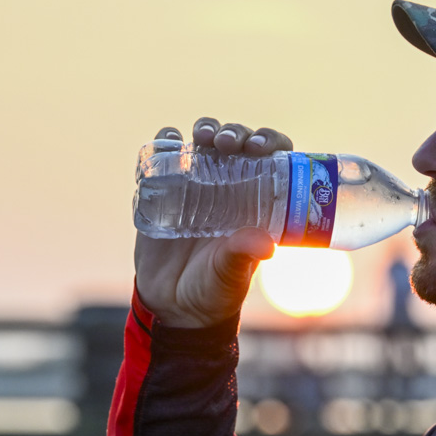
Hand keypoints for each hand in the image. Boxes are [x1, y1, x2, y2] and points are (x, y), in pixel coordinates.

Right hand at [134, 118, 293, 327]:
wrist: (174, 306)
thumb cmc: (214, 290)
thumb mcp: (232, 274)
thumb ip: (244, 256)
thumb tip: (265, 244)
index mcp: (257, 201)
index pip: (272, 158)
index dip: (270, 142)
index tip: (261, 147)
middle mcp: (230, 187)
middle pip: (237, 142)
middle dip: (235, 133)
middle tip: (229, 143)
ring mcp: (196, 185)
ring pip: (204, 142)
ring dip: (206, 128)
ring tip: (203, 137)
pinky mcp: (163, 191)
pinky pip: (164, 157)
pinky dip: (166, 140)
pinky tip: (169, 137)